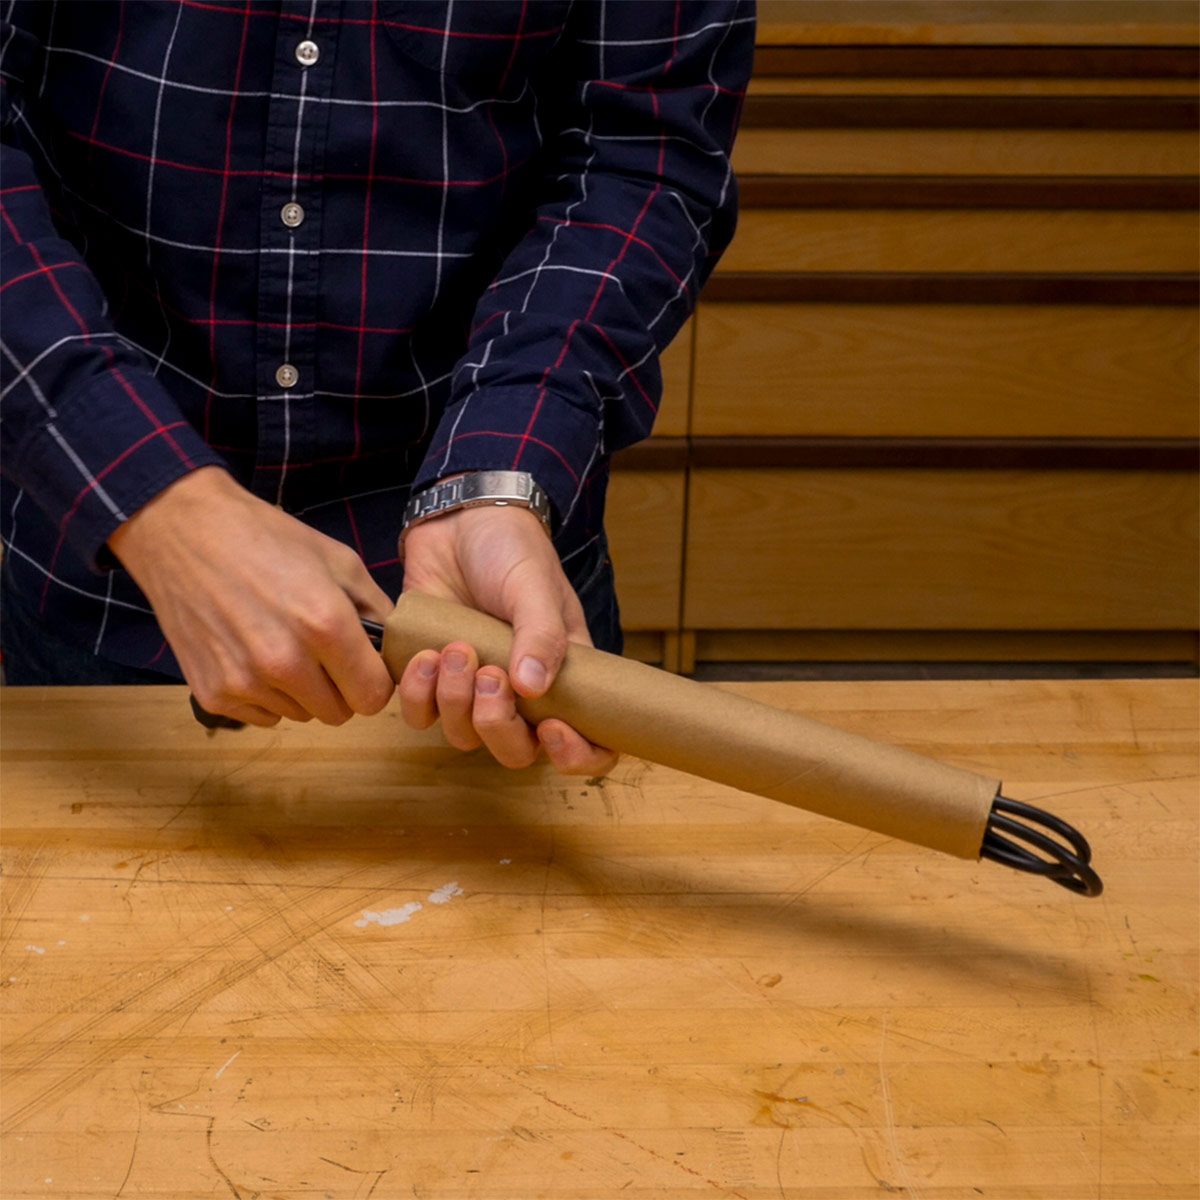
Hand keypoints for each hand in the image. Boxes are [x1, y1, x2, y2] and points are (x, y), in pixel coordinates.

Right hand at [108, 467, 395, 726]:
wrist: (183, 533)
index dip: (374, 681)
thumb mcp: (339, 561)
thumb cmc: (266, 540)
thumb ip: (377, 611)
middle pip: (339, 713)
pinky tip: (252, 652)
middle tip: (323, 653)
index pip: (374, 696)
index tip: (364, 664)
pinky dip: (266, 694)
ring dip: (302, 691)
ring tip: (282, 644)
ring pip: (301, 715)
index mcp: (325, 625)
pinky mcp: (212, 694)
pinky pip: (263, 715)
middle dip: (340, 688)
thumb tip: (397, 650)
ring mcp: (244, 683)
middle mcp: (284, 662)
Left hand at [397, 505, 617, 775]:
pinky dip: (420, 694)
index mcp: (565, 676)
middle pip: (516, 751)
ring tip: (455, 649)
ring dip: (456, 702)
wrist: (458, 520)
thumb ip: (540, 634)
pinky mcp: (432, 677)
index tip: (552, 729)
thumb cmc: (511, 550)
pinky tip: (426, 655)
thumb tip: (533, 689)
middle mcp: (522, 693)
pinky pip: (421, 715)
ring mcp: (474, 688)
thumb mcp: (534, 586)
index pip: (589, 743)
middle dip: (499, 726)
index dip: (576, 756)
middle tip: (490, 676)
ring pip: (465, 736)